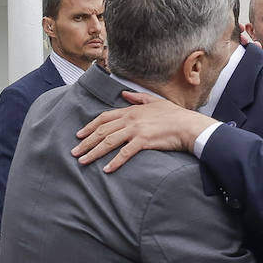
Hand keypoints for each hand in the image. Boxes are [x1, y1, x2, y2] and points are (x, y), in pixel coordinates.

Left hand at [71, 92, 216, 172]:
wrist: (188, 125)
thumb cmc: (174, 115)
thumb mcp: (155, 101)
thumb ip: (137, 98)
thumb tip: (123, 93)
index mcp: (131, 110)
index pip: (104, 118)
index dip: (90, 127)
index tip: (79, 135)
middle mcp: (130, 119)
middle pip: (102, 131)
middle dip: (86, 142)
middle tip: (74, 152)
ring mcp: (136, 130)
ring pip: (109, 141)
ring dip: (94, 152)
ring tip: (83, 161)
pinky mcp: (144, 141)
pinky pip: (125, 153)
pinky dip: (114, 162)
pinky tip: (106, 170)